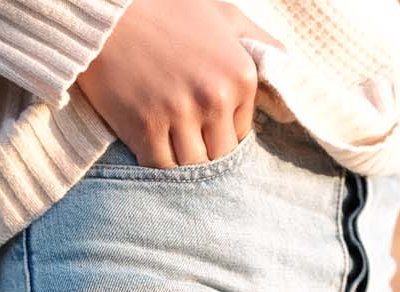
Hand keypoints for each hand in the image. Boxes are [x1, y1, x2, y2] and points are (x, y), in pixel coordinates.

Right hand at [74, 0, 282, 167]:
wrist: (108, 17)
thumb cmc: (168, 13)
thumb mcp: (225, 17)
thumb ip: (262, 46)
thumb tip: (291, 80)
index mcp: (241, 75)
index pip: (240, 135)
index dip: (219, 132)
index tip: (200, 119)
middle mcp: (215, 97)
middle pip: (219, 156)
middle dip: (203, 151)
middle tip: (184, 138)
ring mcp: (180, 115)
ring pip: (192, 167)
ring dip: (180, 162)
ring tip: (168, 142)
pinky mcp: (146, 129)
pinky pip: (161, 169)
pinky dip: (156, 165)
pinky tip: (149, 146)